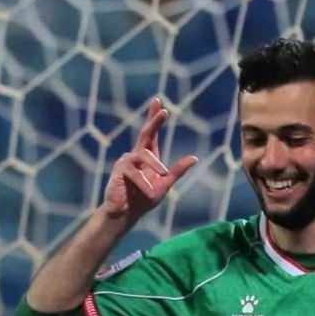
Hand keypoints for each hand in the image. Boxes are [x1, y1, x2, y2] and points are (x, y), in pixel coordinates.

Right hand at [103, 98, 197, 222]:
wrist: (126, 213)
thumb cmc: (144, 199)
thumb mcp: (165, 184)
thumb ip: (178, 171)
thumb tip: (194, 158)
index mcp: (148, 157)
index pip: (152, 134)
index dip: (155, 118)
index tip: (159, 102)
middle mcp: (137, 155)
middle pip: (146, 133)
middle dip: (155, 121)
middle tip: (163, 110)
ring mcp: (127, 160)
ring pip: (145, 155)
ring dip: (155, 167)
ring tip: (157, 183)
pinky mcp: (119, 169)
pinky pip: (134, 171)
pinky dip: (143, 182)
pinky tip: (147, 191)